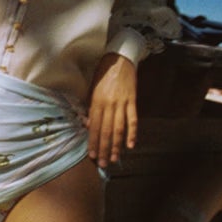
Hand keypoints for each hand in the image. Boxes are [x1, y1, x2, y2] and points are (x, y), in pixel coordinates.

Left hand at [86, 52, 137, 167]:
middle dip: (104, 149)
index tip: (92, 156)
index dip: (93, 142)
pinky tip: (131, 145)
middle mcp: (108, 104)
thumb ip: (91, 108)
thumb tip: (88, 126)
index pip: (94, 127)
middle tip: (103, 163)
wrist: (119, 58)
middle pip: (105, 131)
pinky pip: (132, 119)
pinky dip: (132, 132)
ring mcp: (121, 103)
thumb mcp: (92, 89)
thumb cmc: (103, 75)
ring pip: (118, 128)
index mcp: (96, 102)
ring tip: (115, 158)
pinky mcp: (132, 100)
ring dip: (116, 145)